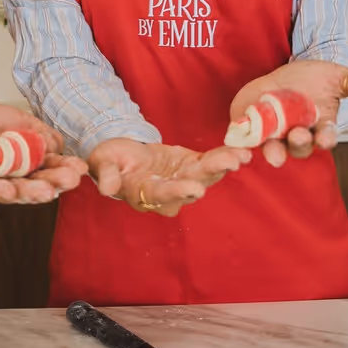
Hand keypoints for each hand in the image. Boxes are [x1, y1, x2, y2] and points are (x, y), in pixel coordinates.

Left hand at [0, 102, 86, 203]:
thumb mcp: (10, 117)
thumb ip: (33, 128)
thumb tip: (56, 143)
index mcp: (27, 159)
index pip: (51, 167)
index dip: (66, 169)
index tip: (80, 168)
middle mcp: (14, 176)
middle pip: (38, 184)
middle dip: (54, 184)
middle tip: (68, 182)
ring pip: (15, 192)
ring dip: (30, 193)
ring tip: (45, 191)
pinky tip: (8, 187)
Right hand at [86, 138, 252, 217]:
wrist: (122, 155)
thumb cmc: (109, 161)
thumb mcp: (103, 164)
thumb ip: (108, 175)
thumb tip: (107, 189)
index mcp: (145, 194)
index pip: (163, 194)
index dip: (179, 191)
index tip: (195, 188)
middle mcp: (169, 193)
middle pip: (192, 185)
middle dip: (211, 175)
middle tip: (229, 165)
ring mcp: (184, 179)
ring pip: (207, 175)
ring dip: (224, 164)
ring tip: (241, 156)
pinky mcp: (192, 165)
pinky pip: (211, 162)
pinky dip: (226, 157)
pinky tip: (244, 153)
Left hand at [229, 60, 347, 167]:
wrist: (286, 75)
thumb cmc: (314, 79)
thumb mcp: (338, 76)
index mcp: (320, 126)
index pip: (326, 137)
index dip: (326, 137)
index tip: (326, 136)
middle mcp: (297, 134)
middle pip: (299, 146)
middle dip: (298, 142)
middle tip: (296, 134)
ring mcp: (273, 134)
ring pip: (273, 148)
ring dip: (272, 151)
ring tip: (272, 151)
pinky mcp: (250, 128)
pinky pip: (246, 141)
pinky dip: (242, 146)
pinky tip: (239, 147)